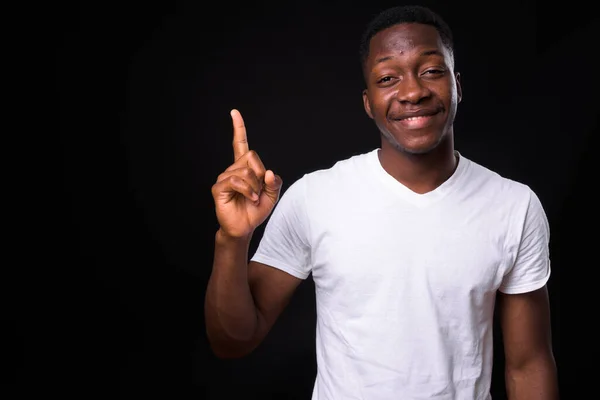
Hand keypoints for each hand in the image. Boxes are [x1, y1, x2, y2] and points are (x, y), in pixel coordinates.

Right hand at [211, 109, 282, 237]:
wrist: (244, 227)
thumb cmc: (255, 210)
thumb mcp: (272, 195)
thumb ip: (275, 182)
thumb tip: (269, 172)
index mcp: (244, 167)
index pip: (240, 144)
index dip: (238, 128)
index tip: (234, 113)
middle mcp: (232, 169)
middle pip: (251, 156)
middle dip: (260, 174)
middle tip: (259, 189)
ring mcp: (224, 177)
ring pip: (246, 171)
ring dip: (255, 186)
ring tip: (253, 198)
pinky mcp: (219, 188)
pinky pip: (236, 181)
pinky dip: (248, 191)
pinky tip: (250, 199)